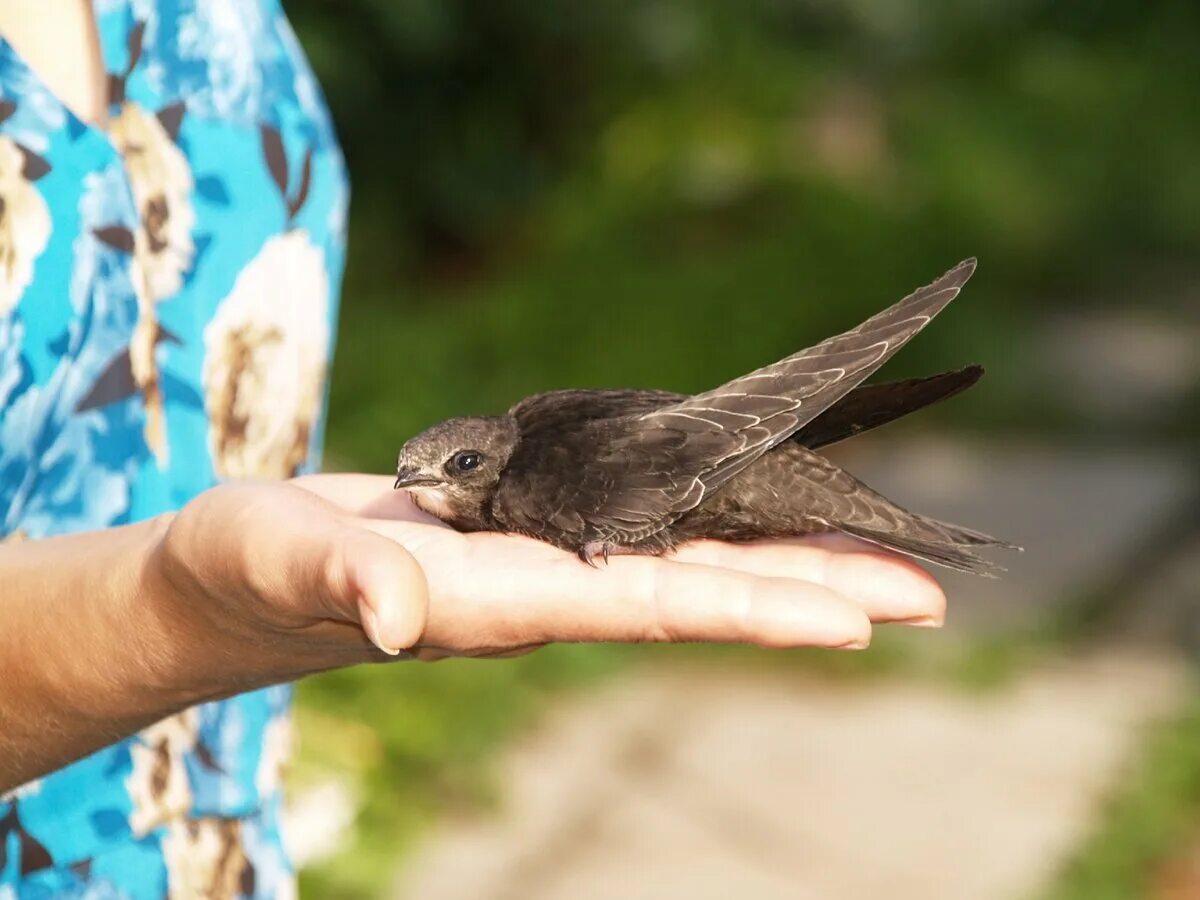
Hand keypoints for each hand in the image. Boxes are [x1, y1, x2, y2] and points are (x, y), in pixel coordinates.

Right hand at [291, 473, 946, 661]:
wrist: (240, 575)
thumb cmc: (250, 572)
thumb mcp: (282, 566)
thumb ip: (338, 584)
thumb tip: (395, 613)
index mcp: (503, 602)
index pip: (650, 607)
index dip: (753, 607)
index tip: (855, 621)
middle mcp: (544, 589)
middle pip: (701, 588)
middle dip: (809, 588)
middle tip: (925, 594)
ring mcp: (541, 562)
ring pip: (683, 555)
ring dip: (778, 552)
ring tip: (875, 550)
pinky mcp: (525, 530)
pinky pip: (638, 523)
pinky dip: (707, 514)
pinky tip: (749, 504)